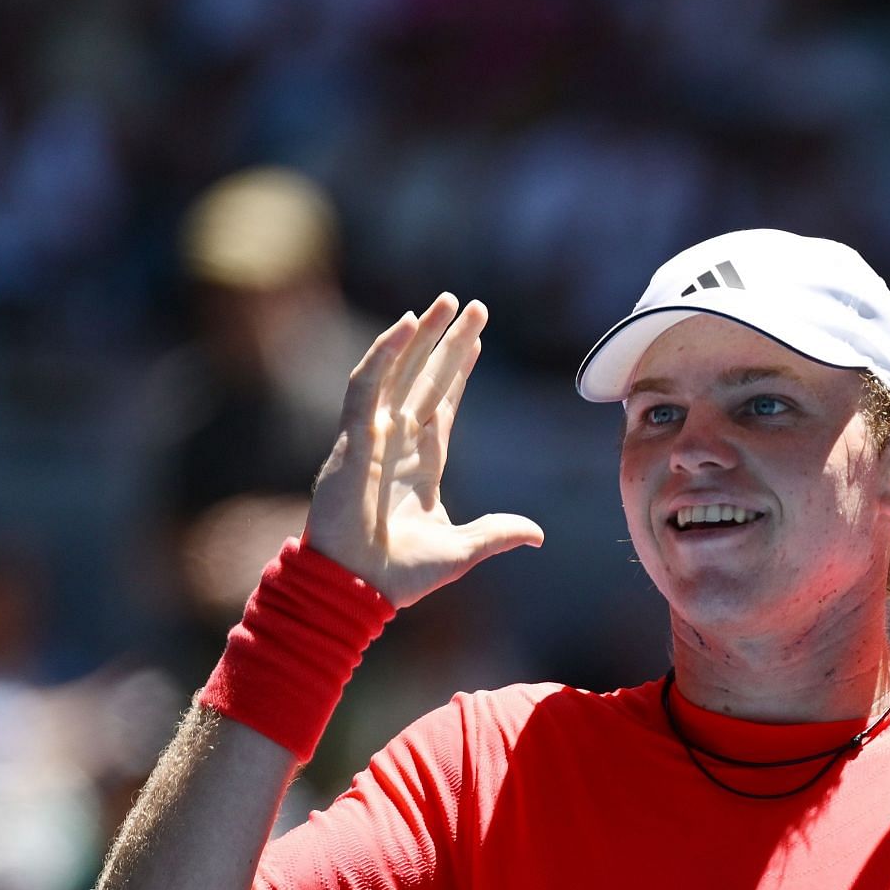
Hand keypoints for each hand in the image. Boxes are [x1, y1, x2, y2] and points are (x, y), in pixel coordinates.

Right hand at [305, 295, 542, 607]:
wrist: (355, 588)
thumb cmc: (398, 574)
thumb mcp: (462, 550)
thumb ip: (497, 534)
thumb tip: (538, 534)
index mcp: (420, 464)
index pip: (442, 404)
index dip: (459, 370)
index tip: (476, 338)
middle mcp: (397, 443)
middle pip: (426, 378)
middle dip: (448, 341)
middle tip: (472, 304)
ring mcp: (373, 436)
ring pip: (399, 371)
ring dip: (422, 335)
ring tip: (445, 302)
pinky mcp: (352, 438)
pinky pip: (367, 384)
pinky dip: (385, 353)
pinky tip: (407, 324)